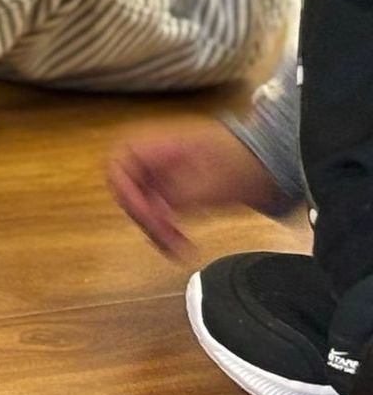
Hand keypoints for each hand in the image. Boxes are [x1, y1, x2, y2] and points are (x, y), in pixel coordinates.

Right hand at [106, 121, 286, 262]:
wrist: (275, 161)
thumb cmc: (243, 161)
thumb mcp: (210, 181)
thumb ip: (177, 197)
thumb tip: (153, 215)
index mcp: (158, 145)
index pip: (120, 165)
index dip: (126, 191)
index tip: (147, 214)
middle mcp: (156, 160)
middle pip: (129, 190)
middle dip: (144, 217)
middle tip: (164, 238)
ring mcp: (166, 177)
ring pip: (144, 206)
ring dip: (156, 230)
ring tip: (177, 249)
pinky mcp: (177, 193)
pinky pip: (161, 213)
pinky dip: (167, 231)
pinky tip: (180, 246)